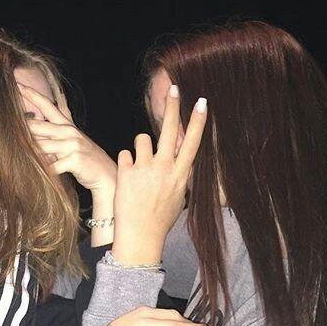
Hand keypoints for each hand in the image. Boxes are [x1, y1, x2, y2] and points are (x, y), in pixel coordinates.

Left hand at [18, 83, 116, 198]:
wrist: (106, 175)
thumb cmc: (85, 160)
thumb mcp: (72, 141)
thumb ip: (57, 131)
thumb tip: (36, 125)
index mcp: (67, 126)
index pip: (48, 106)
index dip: (33, 95)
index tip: (17, 85)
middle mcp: (69, 132)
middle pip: (39, 125)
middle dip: (22, 124)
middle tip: (2, 117)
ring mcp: (72, 145)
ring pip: (42, 146)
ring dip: (28, 151)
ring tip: (10, 150)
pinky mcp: (74, 159)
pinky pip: (52, 165)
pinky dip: (43, 171)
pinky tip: (34, 174)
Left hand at [112, 85, 206, 264]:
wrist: (140, 236)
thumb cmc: (159, 220)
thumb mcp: (178, 199)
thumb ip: (178, 177)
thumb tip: (181, 164)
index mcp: (181, 175)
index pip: (193, 142)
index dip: (197, 121)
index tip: (201, 102)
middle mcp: (165, 167)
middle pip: (170, 130)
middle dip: (173, 106)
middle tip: (173, 89)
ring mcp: (146, 168)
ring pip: (141, 139)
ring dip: (139, 148)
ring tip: (139, 167)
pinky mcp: (126, 171)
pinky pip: (125, 153)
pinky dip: (125, 163)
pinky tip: (126, 178)